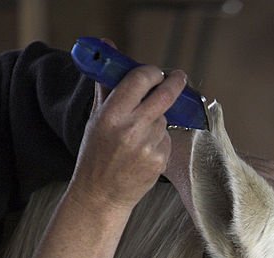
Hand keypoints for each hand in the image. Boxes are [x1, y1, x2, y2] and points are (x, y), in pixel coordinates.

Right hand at [69, 64, 187, 214]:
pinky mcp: (160, 161)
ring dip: (157, 119)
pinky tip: (143, 151)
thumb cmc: (95, 155)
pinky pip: (166, 139)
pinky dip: (159, 140)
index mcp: (112, 114)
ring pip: (164, 119)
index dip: (153, 72)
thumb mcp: (96, 118)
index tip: (157, 72)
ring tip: (138, 135)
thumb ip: (106, 84)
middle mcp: (132, 128)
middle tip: (178, 77)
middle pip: (165, 95)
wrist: (101, 194)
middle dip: (175, 83)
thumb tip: (107, 48)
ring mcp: (149, 146)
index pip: (141, 79)